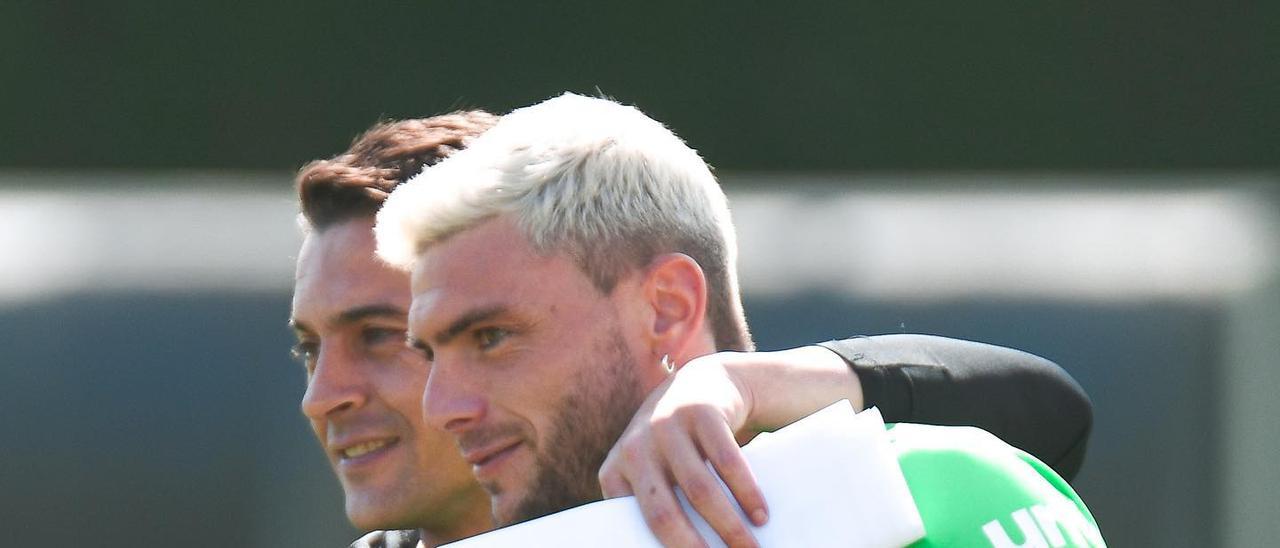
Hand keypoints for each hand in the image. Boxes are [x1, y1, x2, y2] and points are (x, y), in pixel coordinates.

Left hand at [598, 352, 767, 547]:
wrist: (704, 384)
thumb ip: (653, 505)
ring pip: (700, 491)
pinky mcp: (701, 412)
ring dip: (729, 527)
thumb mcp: (653, 471)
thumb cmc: (678, 447)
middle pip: (663, 514)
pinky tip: (761, 515)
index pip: (629, 524)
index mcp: (616, 472)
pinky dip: (747, 493)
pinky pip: (727, 462)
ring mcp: (667, 426)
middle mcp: (635, 448)